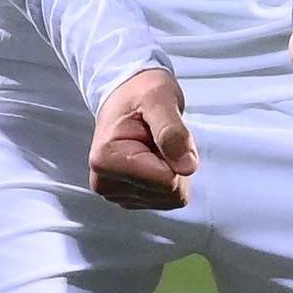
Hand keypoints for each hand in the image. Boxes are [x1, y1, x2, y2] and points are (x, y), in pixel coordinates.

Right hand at [88, 65, 196, 210]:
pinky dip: (165, 177)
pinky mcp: (125, 197)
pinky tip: (150, 156)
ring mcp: (114, 193)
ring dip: (170, 170)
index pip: (166, 181)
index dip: (176, 156)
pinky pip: (164, 199)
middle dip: (173, 164)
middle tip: (157, 137)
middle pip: (168, 193)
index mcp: (107, 159)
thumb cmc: (140, 92)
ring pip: (168, 198)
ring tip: (152, 144)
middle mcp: (105, 182)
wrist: (125, 94)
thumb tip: (188, 168)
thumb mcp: (160, 99)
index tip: (159, 132)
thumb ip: (172, 131)